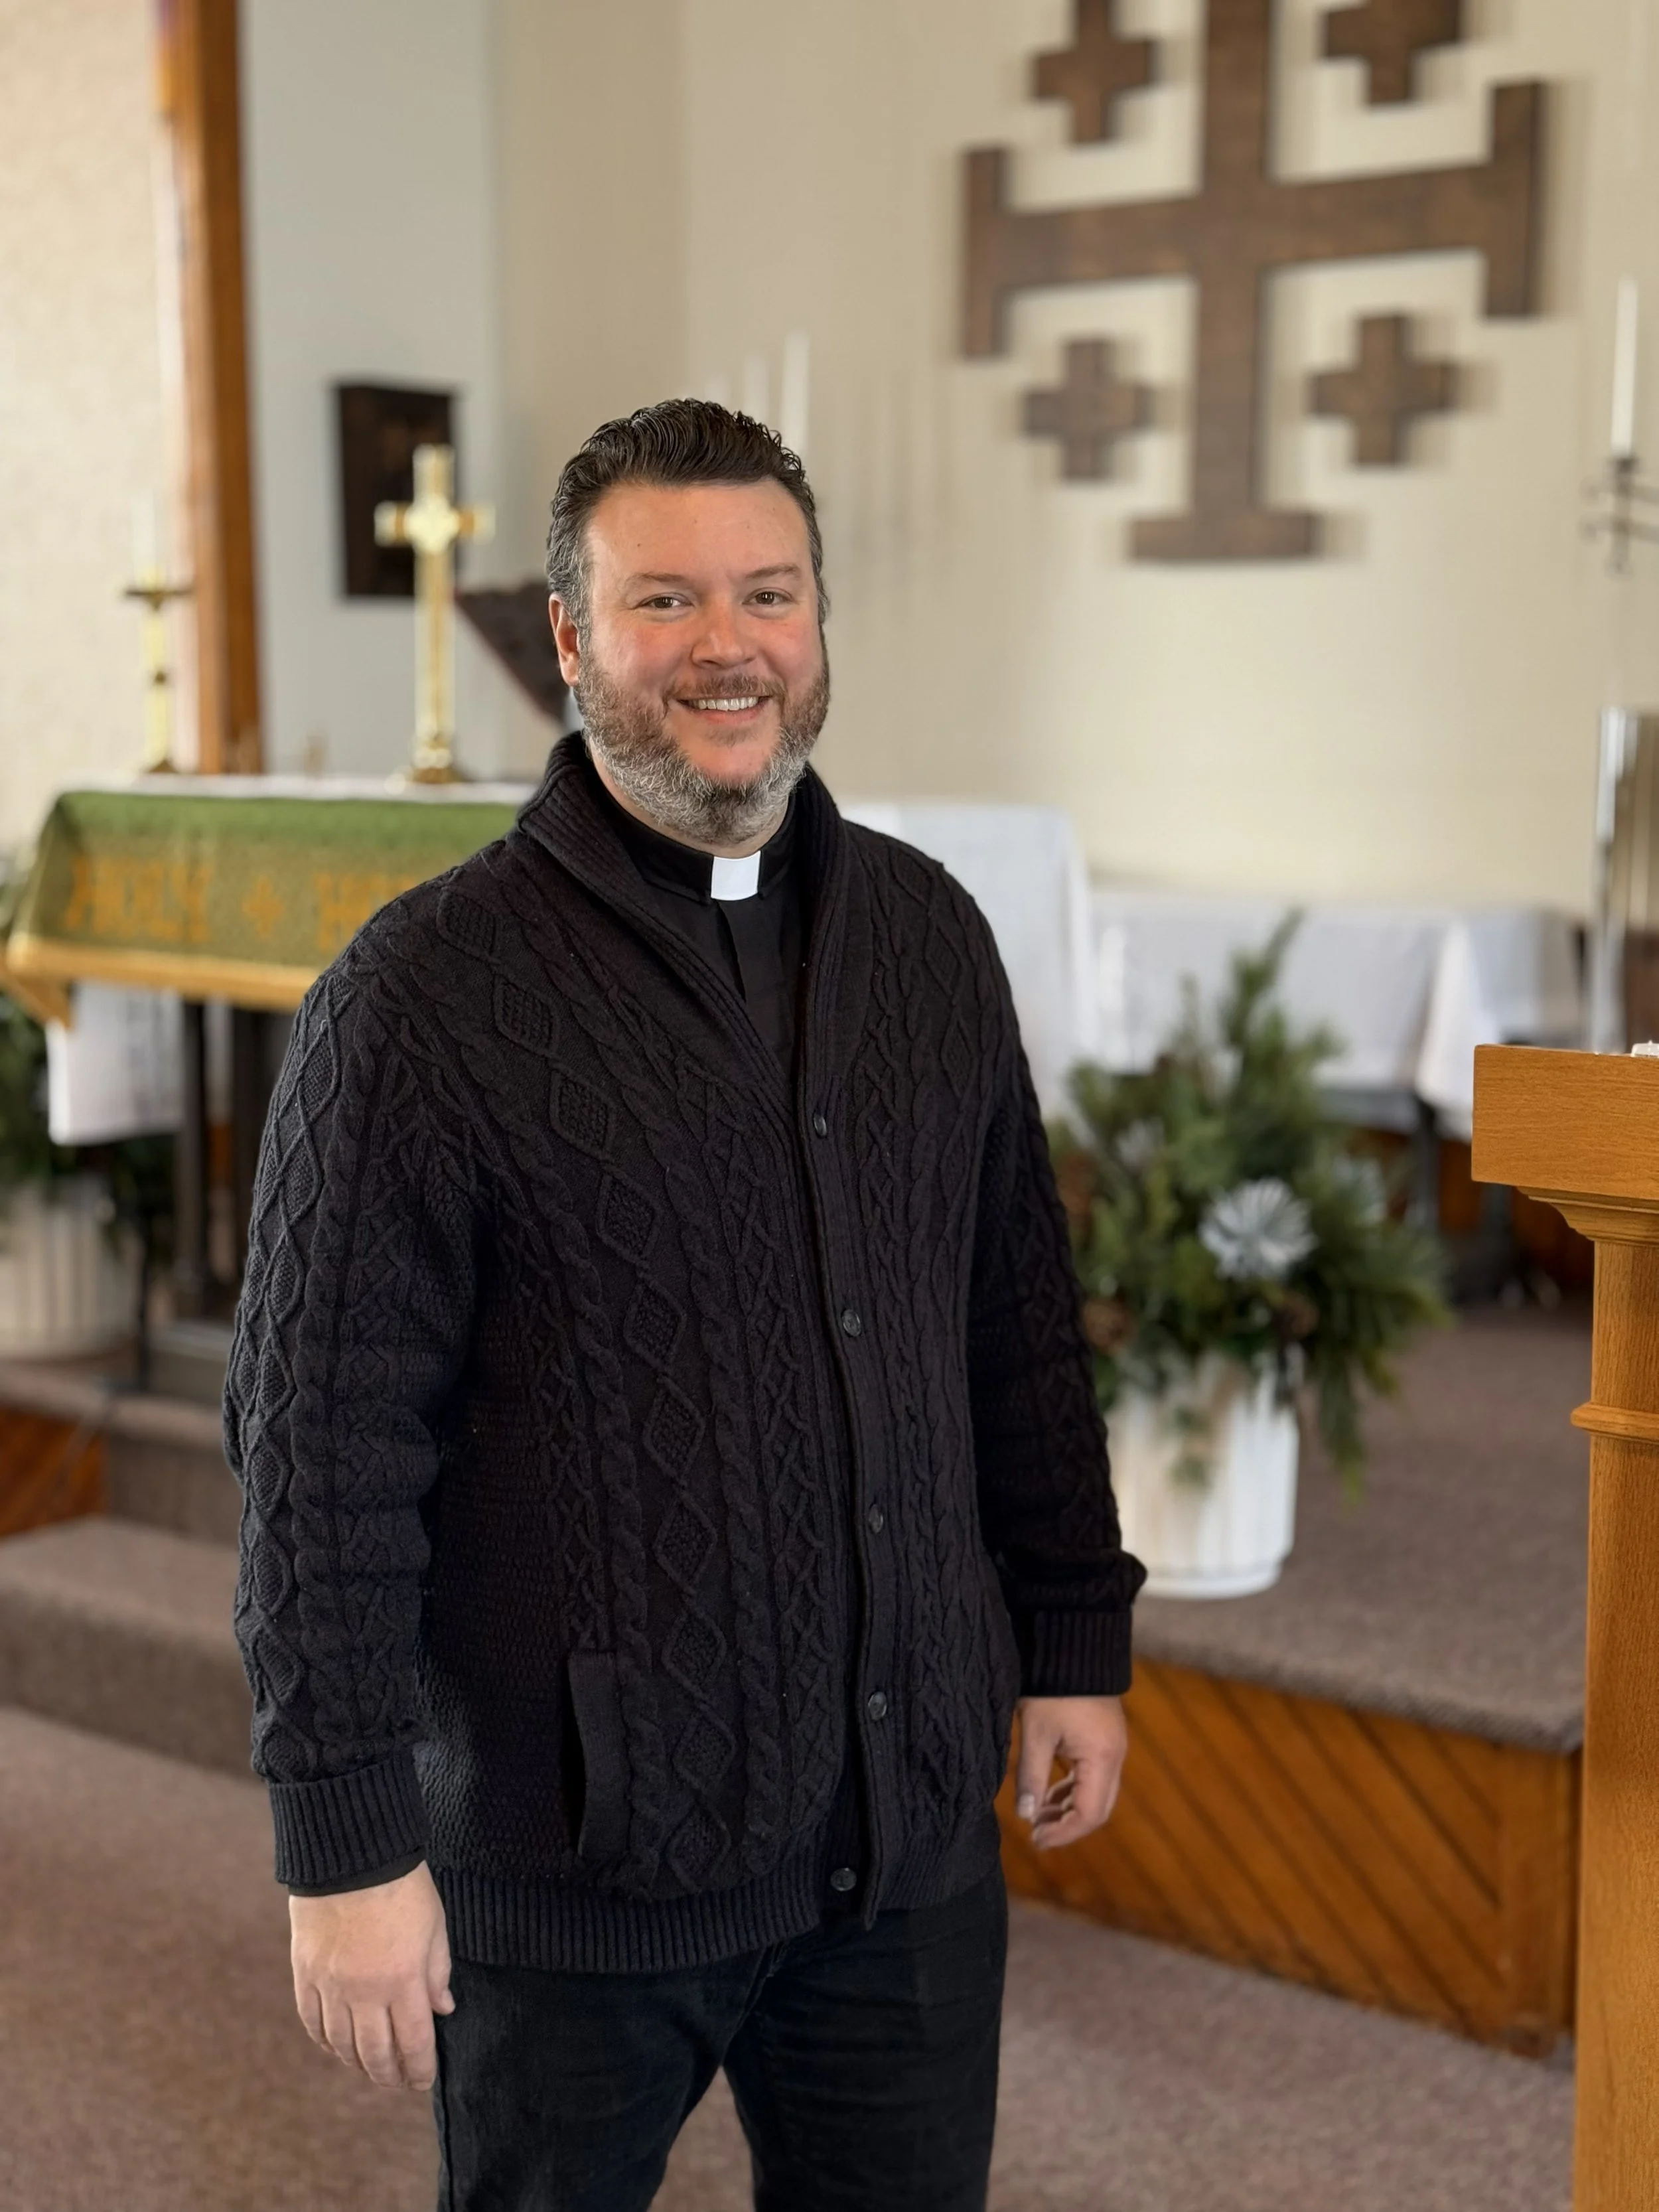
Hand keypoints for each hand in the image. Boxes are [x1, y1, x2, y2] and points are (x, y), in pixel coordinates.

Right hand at [290, 1861, 454, 2090]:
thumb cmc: (403, 1887)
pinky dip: (325, 2042)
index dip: (419, 2069)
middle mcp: (365, 1991)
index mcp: (403, 1980)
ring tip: (370, 2070)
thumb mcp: (435, 1927)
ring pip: (341, 2045)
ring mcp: (331, 1985)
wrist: (352, 1854)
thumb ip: (438, 1973)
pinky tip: (335, 2048)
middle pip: (375, 2053)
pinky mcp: (305, 1974)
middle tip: (397, 2083)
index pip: (413, 2043)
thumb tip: (443, 2010)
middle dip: (389, 2076)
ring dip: (357, 2064)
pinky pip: (312, 2022)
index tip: (423, 2080)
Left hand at [1014, 1694, 1127, 1851]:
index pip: (1090, 1814)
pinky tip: (1048, 1793)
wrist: (1071, 1643)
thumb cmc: (1051, 1688)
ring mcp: (1112, 1746)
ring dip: (1068, 1808)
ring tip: (1036, 1815)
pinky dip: (1072, 1789)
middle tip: (1036, 1833)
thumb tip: (1024, 1815)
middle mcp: (1115, 1756)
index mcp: (1102, 1758)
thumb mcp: (1035, 1733)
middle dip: (1067, 1825)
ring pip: (1095, 1793)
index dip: (1064, 1833)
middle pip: (1098, 1808)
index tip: (1036, 1840)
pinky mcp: (1103, 1738)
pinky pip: (1092, 1776)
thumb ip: (1030, 1777)